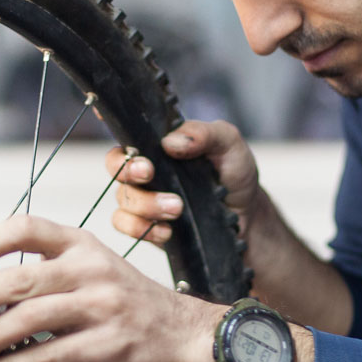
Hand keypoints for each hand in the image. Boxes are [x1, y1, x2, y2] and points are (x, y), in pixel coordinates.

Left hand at [0, 214, 219, 361]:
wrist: (185, 335)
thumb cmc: (128, 305)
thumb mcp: (91, 272)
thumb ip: (44, 276)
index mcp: (80, 245)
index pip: (26, 228)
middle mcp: (89, 269)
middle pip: (18, 278)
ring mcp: (100, 306)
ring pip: (29, 318)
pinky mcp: (106, 343)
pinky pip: (48, 356)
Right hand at [106, 120, 263, 246]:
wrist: (247, 215)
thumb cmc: (234, 173)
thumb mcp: (228, 143)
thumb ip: (204, 134)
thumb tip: (170, 141)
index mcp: (160, 141)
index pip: (129, 131)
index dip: (115, 130)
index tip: (136, 150)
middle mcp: (146, 166)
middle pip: (115, 164)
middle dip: (127, 170)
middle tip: (149, 173)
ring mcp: (144, 195)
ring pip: (123, 198)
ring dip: (146, 205)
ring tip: (177, 208)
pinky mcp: (146, 223)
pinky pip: (126, 225)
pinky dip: (143, 229)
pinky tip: (167, 230)